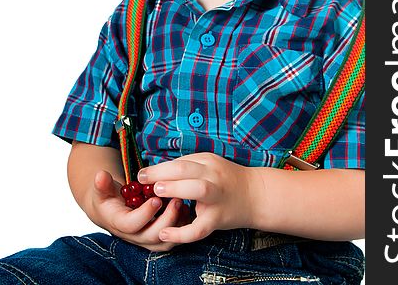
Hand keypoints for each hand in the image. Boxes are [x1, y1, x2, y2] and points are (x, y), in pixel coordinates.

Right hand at [86, 170, 191, 250]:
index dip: (145, 214)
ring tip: (183, 204)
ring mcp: (146, 239)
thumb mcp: (101, 188)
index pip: (132, 224)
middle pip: (152, 236)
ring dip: (176, 224)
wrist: (111, 210)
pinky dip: (182, 226)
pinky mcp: (157, 238)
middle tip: (177, 200)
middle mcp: (134, 236)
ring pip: (165, 241)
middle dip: (166, 219)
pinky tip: (186, 208)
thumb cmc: (107, 196)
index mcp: (119, 223)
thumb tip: (100, 176)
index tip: (156, 199)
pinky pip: (173, 238)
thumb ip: (102, 183)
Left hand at [137, 152, 257, 243]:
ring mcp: (217, 198)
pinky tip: (165, 233)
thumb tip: (159, 171)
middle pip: (187, 170)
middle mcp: (213, 176)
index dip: (159, 167)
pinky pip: (199, 228)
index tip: (141, 173)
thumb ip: (188, 167)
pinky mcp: (218, 219)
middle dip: (163, 174)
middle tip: (143, 180)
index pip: (180, 162)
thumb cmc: (227, 179)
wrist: (256, 195)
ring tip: (157, 194)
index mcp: (208, 162)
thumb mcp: (210, 164)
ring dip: (175, 189)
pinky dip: (181, 233)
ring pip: (197, 190)